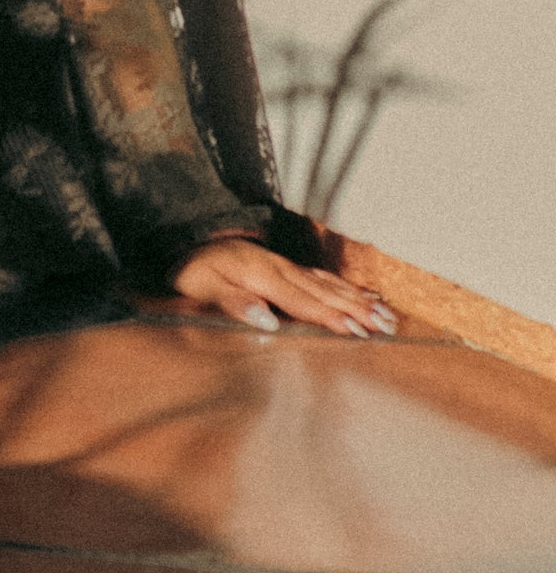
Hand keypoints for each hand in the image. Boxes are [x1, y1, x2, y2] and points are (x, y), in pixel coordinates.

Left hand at [171, 237, 395, 338]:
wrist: (185, 241)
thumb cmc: (193, 271)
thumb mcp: (203, 288)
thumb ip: (235, 303)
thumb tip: (269, 322)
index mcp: (262, 276)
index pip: (303, 302)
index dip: (330, 317)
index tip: (356, 330)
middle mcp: (280, 268)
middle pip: (324, 292)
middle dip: (357, 309)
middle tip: (387, 326)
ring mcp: (285, 265)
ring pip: (328, 284)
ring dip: (358, 299)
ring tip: (386, 314)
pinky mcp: (285, 266)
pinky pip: (321, 277)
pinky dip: (345, 286)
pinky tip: (364, 294)